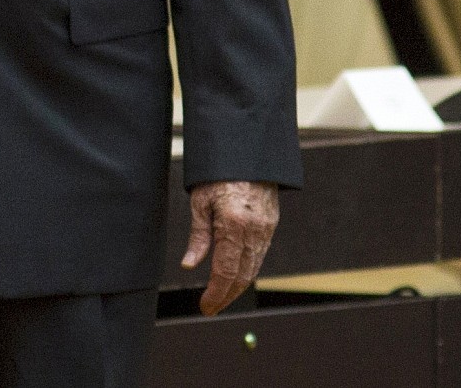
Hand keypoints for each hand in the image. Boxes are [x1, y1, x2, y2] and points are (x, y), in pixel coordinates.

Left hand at [183, 179, 279, 315]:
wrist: (247, 152)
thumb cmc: (217, 173)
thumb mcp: (200, 201)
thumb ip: (198, 236)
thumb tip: (189, 265)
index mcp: (234, 225)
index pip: (225, 271)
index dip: (216, 294)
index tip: (205, 307)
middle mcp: (254, 231)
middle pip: (242, 276)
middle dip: (226, 296)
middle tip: (210, 307)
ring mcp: (266, 229)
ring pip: (253, 268)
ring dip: (237, 286)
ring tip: (220, 296)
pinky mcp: (271, 225)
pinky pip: (259, 255)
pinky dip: (247, 270)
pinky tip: (235, 276)